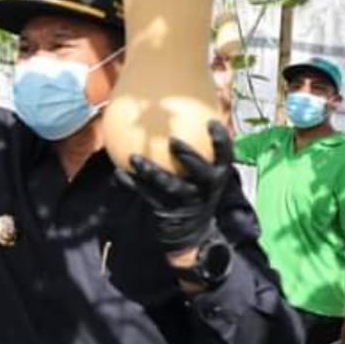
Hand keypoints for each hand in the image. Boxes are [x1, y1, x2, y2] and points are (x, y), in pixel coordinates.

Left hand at [115, 121, 233, 253]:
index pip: (225, 156)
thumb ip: (199, 144)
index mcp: (218, 176)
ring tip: (134, 158)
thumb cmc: (195, 189)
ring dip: (152, 171)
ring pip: (170, 186)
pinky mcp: (168, 211)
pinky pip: (148, 196)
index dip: (221, 140)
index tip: (210, 121)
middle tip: (173, 141)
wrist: (191, 232)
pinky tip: (119, 173)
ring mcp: (187, 202)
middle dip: (189, 156)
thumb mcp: (204, 172)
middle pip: (201, 172)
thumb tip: (192, 112)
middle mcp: (206, 189)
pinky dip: (133, 184)